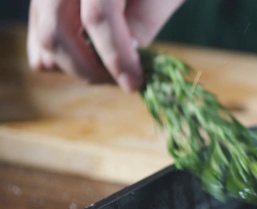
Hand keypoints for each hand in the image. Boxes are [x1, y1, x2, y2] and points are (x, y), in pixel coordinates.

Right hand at [27, 0, 183, 91]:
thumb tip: (127, 59)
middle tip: (124, 81)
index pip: (97, 16)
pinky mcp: (40, 7)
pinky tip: (95, 58)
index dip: (117, 57)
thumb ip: (146, 20)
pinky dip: (65, 61)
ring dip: (79, 68)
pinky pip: (40, 45)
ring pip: (44, 43)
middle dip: (92, 69)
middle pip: (57, 33)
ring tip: (113, 70)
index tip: (134, 83)